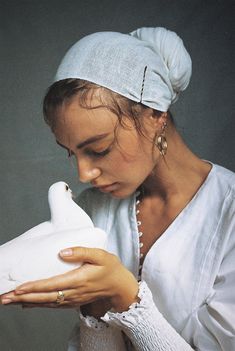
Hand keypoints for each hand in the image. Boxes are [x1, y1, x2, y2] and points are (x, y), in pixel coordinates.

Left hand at [0, 247, 138, 312]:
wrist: (120, 287)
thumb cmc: (111, 269)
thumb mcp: (101, 255)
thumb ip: (82, 251)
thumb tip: (62, 251)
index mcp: (79, 280)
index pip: (52, 285)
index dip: (35, 287)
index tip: (19, 288)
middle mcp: (73, 292)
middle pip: (44, 297)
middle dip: (23, 297)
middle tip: (5, 297)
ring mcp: (72, 299)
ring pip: (46, 303)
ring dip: (26, 302)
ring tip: (9, 300)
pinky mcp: (72, 301)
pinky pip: (52, 305)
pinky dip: (37, 305)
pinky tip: (27, 304)